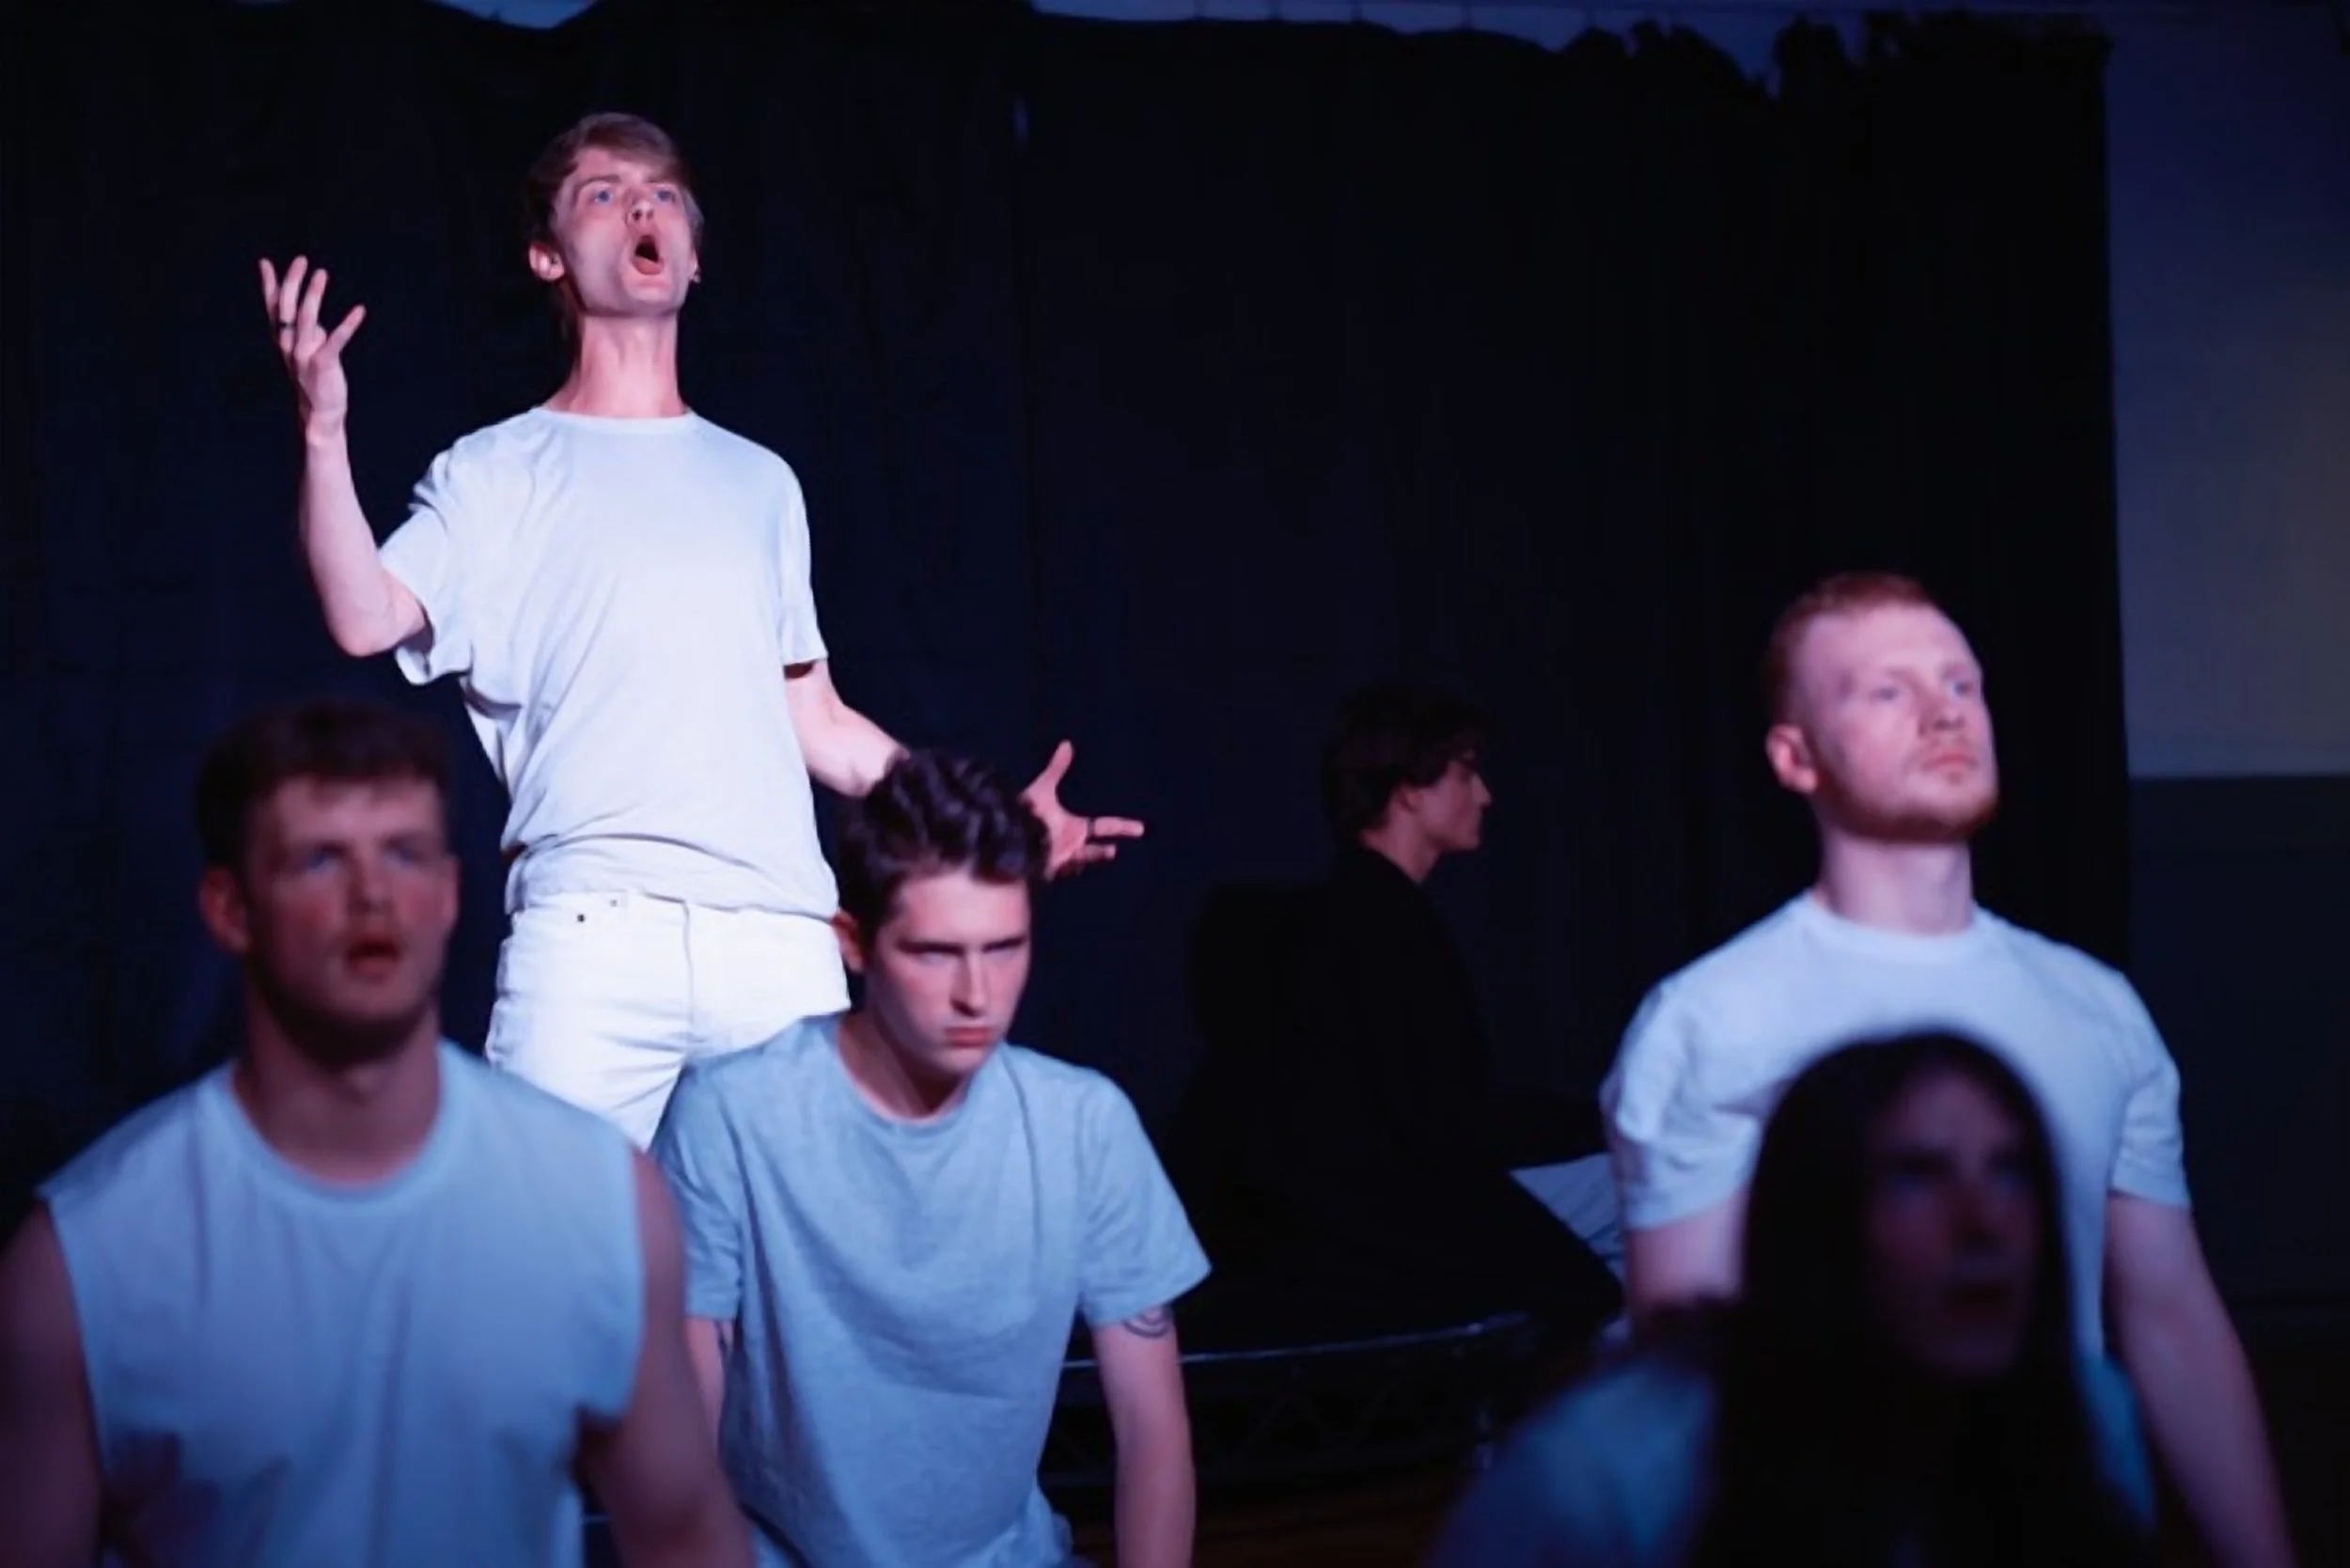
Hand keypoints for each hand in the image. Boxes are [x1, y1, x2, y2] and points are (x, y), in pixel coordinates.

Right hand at [259, 256, 365, 431]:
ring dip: (313, 295)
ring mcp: (304, 356)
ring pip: (305, 319)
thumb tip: (308, 306)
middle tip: (301, 260)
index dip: (269, 285)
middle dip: (292, 282)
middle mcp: (288, 345)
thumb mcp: (305, 350)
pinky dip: (348, 325)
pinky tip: (359, 310)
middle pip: (286, 308)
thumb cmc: (314, 380)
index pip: (273, 308)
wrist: (318, 414)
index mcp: (282, 340)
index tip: (265, 262)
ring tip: (321, 274)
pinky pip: (336, 341)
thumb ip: (305, 328)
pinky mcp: (323, 365)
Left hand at [1022, 740, 1143, 878]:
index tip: (1141, 828)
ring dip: (1082, 857)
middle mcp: (1072, 845)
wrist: (1007, 828)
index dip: (1122, 827)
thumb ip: (1056, 768)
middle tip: (1113, 850)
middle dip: (1102, 852)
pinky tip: (1067, 860)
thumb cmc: (1027, 810)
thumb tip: (1067, 743)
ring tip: (1099, 852)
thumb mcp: (1044, 788)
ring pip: (1077, 861)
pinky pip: (1059, 869)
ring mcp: (1060, 859)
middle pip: (1094, 851)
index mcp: (1075, 828)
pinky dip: (1064, 865)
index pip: (1105, 827)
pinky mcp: (1047, 868)